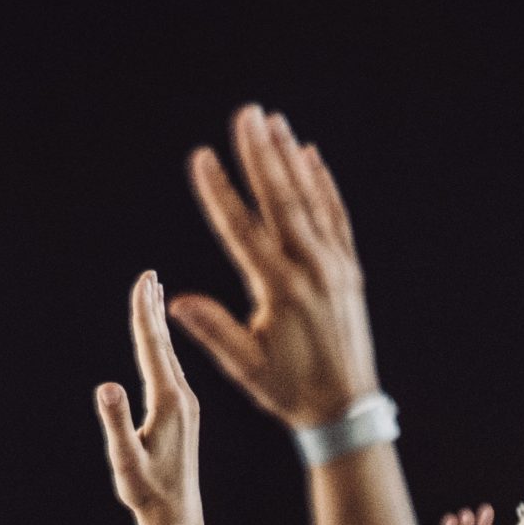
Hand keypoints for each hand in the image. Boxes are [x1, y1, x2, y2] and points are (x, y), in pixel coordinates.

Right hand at [96, 273, 204, 524]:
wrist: (178, 518)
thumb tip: (106, 386)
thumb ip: (116, 422)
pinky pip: (172, 371)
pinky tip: (161, 345)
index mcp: (169, 402)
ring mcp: (187, 407)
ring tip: (153, 298)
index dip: (144, 312)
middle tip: (148, 275)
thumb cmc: (148, 492)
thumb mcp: (126, 459)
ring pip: (169, 356)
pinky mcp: (185, 416)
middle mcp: (182, 398)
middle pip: (164, 344)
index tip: (143, 280)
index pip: (153, 347)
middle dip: (153, 309)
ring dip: (158, 326)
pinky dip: (163, 349)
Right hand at [169, 106, 377, 430]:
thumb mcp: (247, 368)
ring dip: (290, 159)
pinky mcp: (349, 272)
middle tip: (246, 113)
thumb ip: (214, 332)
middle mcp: (312, 272)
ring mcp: (335, 268)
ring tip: (273, 121)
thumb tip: (174, 303)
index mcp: (282, 292)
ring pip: (311, 202)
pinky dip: (324, 186)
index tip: (200, 157)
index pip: (242, 232)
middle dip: (260, 155)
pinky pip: (336, 218)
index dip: (219, 193)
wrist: (346, 411)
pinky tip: (310, 156)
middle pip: (282, 202)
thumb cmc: (290, 391)